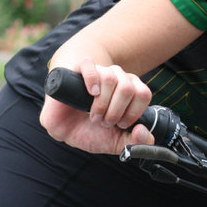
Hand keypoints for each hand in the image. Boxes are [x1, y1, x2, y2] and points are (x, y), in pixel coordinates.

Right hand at [40, 59, 154, 154]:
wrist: (64, 127)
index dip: (133, 113)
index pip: (143, 94)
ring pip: (110, 78)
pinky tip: (90, 93)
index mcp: (132, 91)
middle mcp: (118, 78)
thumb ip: (135, 142)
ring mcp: (100, 71)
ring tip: (94, 115)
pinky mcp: (79, 69)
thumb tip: (142, 130)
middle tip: (104, 122)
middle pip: (127, 87)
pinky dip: (91, 80)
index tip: (120, 125)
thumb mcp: (116, 142)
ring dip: (101, 103)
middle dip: (115, 111)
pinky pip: (90, 65)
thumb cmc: (91, 131)